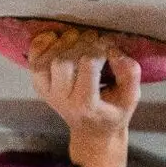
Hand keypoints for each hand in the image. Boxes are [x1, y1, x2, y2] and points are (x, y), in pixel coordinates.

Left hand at [28, 28, 141, 150]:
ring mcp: (47, 93)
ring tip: (78, 36)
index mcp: (86, 103)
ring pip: (45, 61)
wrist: (92, 130)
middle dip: (81, 44)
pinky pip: (33, 61)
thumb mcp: (132, 97)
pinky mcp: (39, 86)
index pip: (88, 65)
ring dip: (62, 43)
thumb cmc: (114, 111)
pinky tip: (55, 37)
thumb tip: (114, 49)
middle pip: (63, 62)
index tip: (111, 45)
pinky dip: (41, 45)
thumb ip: (130, 74)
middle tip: (96, 38)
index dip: (100, 49)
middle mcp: (62, 99)